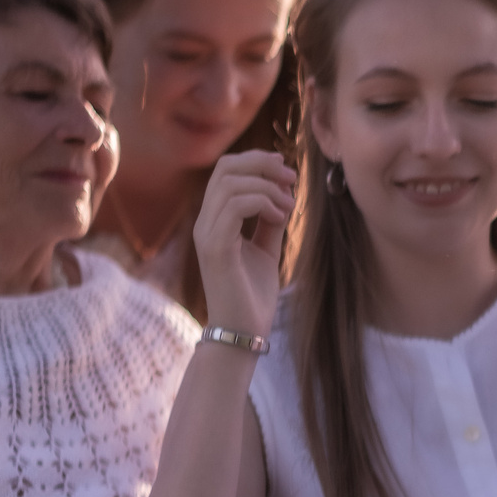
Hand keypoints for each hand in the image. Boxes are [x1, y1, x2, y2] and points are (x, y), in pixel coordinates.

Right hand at [194, 150, 296, 336]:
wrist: (243, 334)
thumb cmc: (252, 297)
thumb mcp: (266, 251)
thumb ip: (269, 222)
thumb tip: (282, 194)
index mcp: (214, 221)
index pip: (226, 171)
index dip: (256, 161)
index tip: (286, 171)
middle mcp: (205, 223)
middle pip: (226, 168)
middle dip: (262, 165)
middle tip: (291, 179)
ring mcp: (207, 235)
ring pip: (230, 183)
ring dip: (267, 187)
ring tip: (289, 206)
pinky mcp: (215, 249)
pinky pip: (236, 206)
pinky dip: (263, 203)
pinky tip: (280, 218)